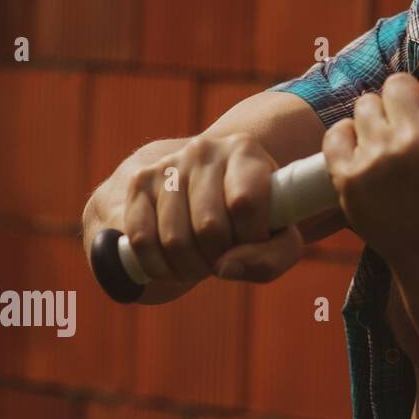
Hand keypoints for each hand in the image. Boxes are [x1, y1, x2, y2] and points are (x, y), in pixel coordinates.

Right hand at [123, 133, 302, 283]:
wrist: (207, 196)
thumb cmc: (252, 222)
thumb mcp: (279, 240)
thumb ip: (271, 258)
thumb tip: (226, 268)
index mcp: (245, 151)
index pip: (246, 202)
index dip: (252, 238)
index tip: (254, 243)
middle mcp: (204, 150)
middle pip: (208, 226)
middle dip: (218, 258)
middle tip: (224, 259)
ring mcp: (167, 165)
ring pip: (174, 239)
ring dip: (189, 268)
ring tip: (201, 263)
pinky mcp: (138, 184)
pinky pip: (141, 239)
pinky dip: (158, 266)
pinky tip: (173, 266)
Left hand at [322, 54, 418, 269]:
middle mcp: (417, 141)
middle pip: (397, 83)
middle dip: (406, 99)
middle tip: (414, 123)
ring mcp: (379, 160)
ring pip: (366, 104)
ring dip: (379, 117)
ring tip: (392, 141)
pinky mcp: (349, 180)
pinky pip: (337, 133)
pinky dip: (350, 138)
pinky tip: (367, 150)